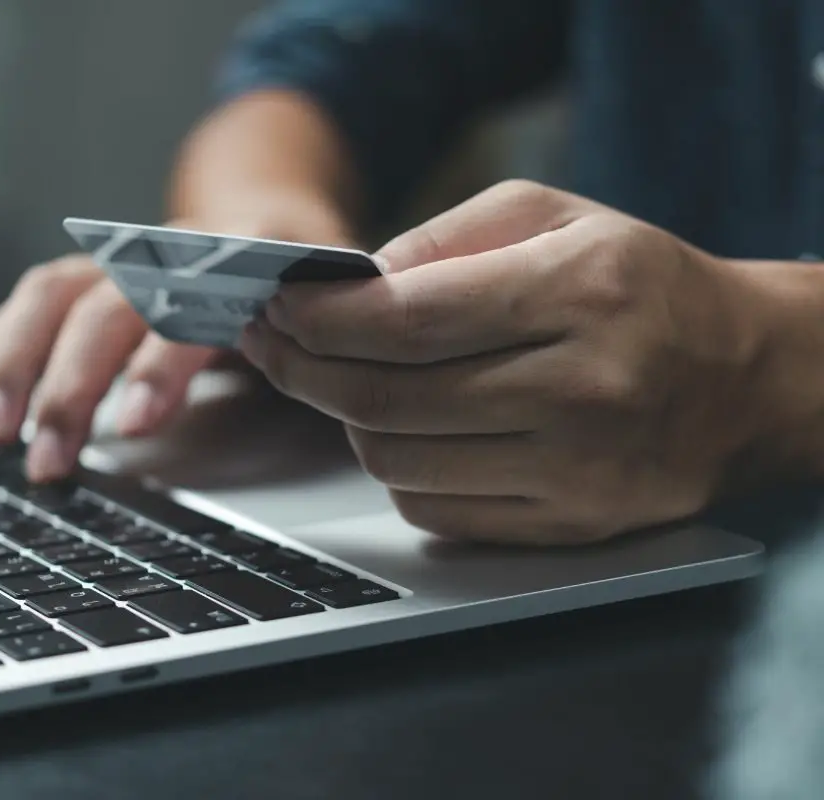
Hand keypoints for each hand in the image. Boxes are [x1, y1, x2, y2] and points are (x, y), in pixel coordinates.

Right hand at [0, 214, 353, 481]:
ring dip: (12, 365)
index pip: (192, 310)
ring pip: (53, 299)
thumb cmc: (306, 287)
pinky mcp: (89, 280)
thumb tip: (330, 413)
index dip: (160, 365)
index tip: (135, 424)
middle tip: (47, 461)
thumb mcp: (330, 321)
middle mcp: (170, 256)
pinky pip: (29, 305)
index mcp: (241, 266)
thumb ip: (321, 357)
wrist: (271, 215)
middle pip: (105, 308)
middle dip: (69, 386)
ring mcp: (122, 264)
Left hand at [240, 180, 770, 544]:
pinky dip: (396, 471)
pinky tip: (402, 430)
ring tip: (341, 381)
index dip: (322, 318)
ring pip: (398, 464)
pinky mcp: (570, 525)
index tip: (278, 308)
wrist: (741, 377)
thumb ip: (444, 237)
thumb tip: (349, 284)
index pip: (408, 319)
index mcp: (580, 293)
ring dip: (346, 421)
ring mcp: (578, 471)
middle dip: (303, 371)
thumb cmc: (638, 286)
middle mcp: (583, 389)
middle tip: (273, 346)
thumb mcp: (554, 215)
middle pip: (387, 400)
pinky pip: (434, 513)